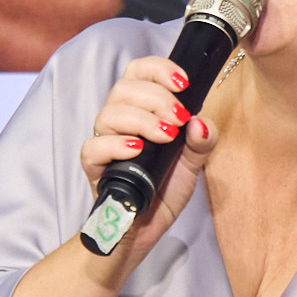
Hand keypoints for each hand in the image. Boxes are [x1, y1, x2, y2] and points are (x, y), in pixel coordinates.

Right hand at [79, 56, 217, 264]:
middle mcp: (120, 121)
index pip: (139, 72)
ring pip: (109, 114)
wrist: (147, 227)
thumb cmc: (165, 189)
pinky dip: (115, 145)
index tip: (183, 83)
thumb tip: (200, 122)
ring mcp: (104, 142)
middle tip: (178, 118)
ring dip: (141, 120)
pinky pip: (93, 148)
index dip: (158, 69)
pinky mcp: (94, 168)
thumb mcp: (193, 163)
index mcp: (142, 109)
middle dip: (156, 98)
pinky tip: (136, 150)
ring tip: (165, 136)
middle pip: (124, 89)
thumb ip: (202, 141)